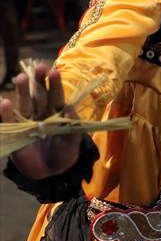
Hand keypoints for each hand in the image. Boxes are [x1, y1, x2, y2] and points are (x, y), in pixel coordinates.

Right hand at [0, 63, 81, 178]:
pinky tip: (5, 102)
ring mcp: (27, 121)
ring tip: (22, 78)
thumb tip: (70, 108)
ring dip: (23, 91)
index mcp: (56, 114)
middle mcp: (41, 113)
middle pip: (39, 94)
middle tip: (39, 66)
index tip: (53, 71)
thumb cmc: (63, 156)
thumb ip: (73, 128)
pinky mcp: (16, 131)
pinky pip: (10, 121)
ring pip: (25, 103)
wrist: (48, 174)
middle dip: (39, 81)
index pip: (56, 96)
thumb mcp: (72, 146)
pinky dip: (7, 113)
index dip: (55, 84)